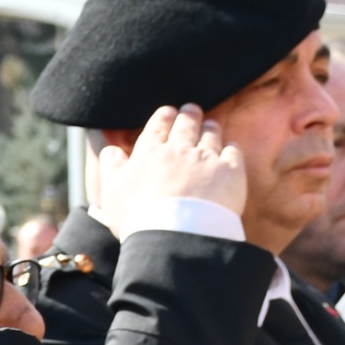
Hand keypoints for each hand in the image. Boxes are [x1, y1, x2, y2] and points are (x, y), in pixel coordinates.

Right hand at [93, 103, 247, 231]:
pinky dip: (231, 149)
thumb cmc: (138, 218)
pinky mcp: (230, 172)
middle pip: (186, 125)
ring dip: (210, 128)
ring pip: (211, 135)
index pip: (157, 127)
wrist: (174, 235)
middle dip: (189, 115)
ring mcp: (206, 158)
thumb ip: (111, 168)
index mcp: (149, 153)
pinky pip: (233, 152)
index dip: (163, 117)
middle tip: (191, 109)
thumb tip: (110, 151)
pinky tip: (231, 149)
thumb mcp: (112, 193)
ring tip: (211, 125)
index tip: (168, 112)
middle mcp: (179, 149)